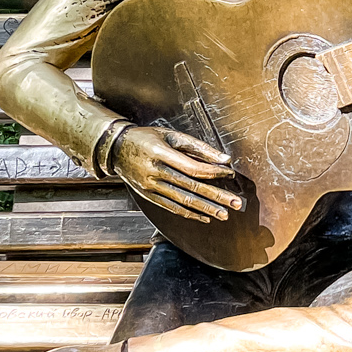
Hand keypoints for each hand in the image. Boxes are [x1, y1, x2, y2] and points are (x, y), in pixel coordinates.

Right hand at [111, 125, 242, 222]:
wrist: (116, 149)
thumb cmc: (146, 138)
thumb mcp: (171, 135)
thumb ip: (197, 147)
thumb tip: (223, 158)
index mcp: (161, 154)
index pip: (193, 168)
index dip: (214, 173)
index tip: (230, 174)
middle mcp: (155, 173)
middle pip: (192, 188)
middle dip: (217, 197)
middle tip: (236, 203)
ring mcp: (151, 187)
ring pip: (183, 201)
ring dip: (206, 209)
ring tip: (224, 213)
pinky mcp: (149, 196)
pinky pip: (172, 208)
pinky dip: (190, 214)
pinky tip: (204, 216)